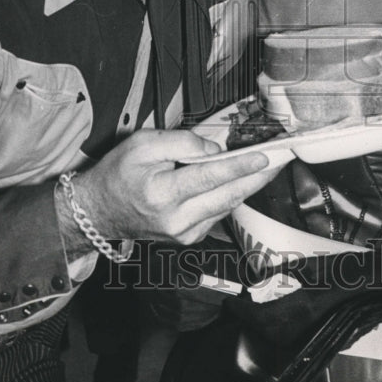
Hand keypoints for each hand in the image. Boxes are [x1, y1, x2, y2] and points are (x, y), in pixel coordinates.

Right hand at [64, 129, 280, 247]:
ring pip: (226, 206)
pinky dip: (230, 196)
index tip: (265, 156)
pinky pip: (217, 213)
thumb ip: (180, 142)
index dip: (240, 165)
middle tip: (282, 160)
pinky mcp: (188, 238)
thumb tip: (214, 150)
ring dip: (248, 186)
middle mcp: (176, 219)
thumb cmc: (118, 173)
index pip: (210, 177)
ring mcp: (184, 234)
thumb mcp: (142, 144)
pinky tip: (239, 181)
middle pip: (227, 196)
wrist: (99, 212)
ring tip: (267, 166)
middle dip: (257, 177)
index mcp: (162, 193)